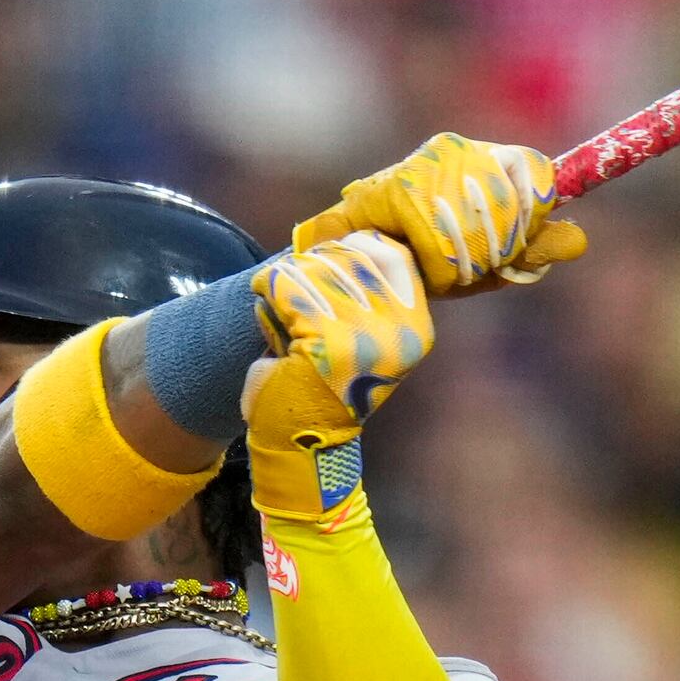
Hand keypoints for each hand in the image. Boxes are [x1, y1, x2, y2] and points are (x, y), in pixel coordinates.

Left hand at [248, 229, 438, 423]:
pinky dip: (270, 291)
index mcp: (415, 326)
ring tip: (277, 296)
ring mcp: (368, 335)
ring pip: (318, 269)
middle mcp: (401, 330)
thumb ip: (366, 292)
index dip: (356, 246)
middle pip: (352, 257)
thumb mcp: (359, 337)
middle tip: (294, 281)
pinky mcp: (328, 342)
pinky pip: (291, 291)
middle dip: (315, 263)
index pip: (393, 255)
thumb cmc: (323, 383)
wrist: (299, 441)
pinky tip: (264, 301)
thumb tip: (350, 239)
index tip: (329, 255)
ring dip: (289, 278)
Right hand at [294, 133, 590, 296]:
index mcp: (482, 158)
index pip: (535, 175)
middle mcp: (455, 150)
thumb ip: (534, 250)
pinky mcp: (391, 192)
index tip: (509, 251)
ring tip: (437, 273)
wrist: (351, 273)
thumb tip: (580, 241)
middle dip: (495, 253)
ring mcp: (423, 167)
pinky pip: (438, 245)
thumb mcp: (491, 263)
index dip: (530, 221)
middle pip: (511, 206)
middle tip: (466, 270)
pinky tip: (417, 273)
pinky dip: (435, 271)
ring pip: (476, 229)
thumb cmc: (423, 265)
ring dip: (462, 267)